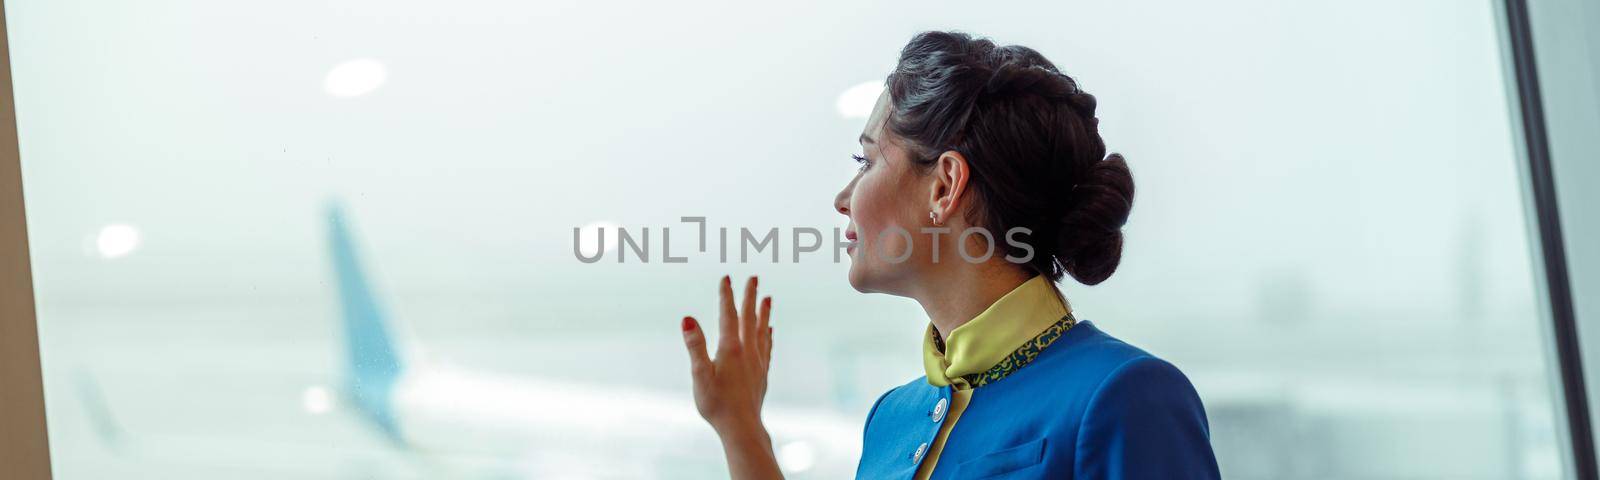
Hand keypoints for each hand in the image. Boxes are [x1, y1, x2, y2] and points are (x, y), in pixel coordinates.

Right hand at [681, 275, 773, 434]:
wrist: (741, 427)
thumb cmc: (716, 403)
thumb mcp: (699, 374)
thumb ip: (694, 345)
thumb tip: (687, 318)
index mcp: (730, 348)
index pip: (728, 315)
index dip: (726, 295)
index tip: (726, 277)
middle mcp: (747, 351)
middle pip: (749, 317)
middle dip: (750, 296)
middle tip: (754, 277)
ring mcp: (757, 362)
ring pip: (762, 330)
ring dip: (764, 312)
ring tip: (768, 297)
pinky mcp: (762, 373)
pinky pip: (767, 347)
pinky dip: (768, 335)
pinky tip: (770, 331)